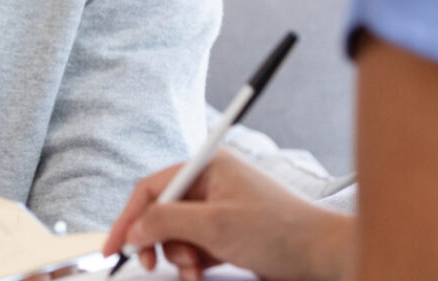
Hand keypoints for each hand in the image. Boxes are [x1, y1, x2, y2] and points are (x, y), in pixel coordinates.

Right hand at [101, 151, 349, 280]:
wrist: (323, 255)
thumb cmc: (280, 231)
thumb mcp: (214, 226)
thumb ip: (166, 223)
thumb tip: (133, 228)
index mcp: (206, 167)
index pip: (152, 188)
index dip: (129, 218)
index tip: (114, 246)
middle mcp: (211, 183)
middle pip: (161, 212)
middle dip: (159, 242)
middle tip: (153, 264)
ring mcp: (220, 208)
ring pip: (177, 233)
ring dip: (179, 256)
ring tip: (195, 271)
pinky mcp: (229, 231)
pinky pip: (196, 245)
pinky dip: (194, 262)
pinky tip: (202, 272)